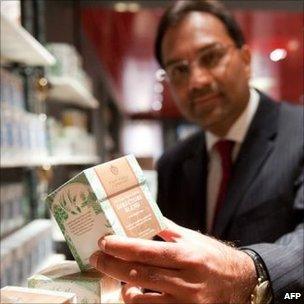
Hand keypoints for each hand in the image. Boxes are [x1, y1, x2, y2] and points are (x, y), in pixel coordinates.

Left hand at [90, 218, 256, 302]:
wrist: (239, 281)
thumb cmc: (211, 255)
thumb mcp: (191, 237)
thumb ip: (166, 229)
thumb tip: (142, 217)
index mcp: (186, 255)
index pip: (147, 251)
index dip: (122, 247)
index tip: (104, 242)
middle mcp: (186, 281)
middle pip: (139, 274)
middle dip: (112, 266)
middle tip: (97, 258)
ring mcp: (185, 302)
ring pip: (142, 300)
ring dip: (123, 288)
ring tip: (117, 276)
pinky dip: (138, 301)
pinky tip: (134, 292)